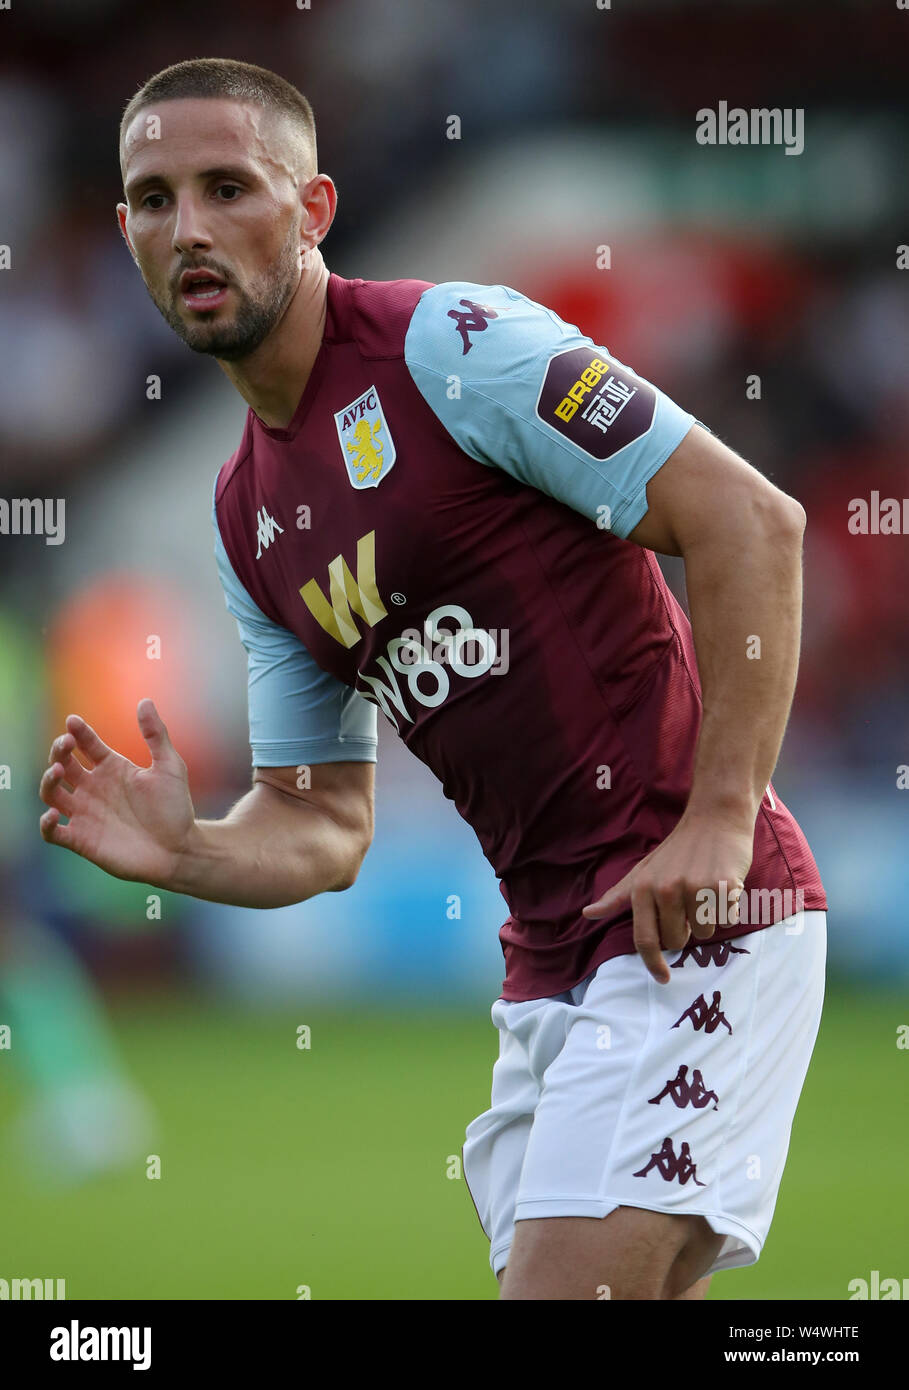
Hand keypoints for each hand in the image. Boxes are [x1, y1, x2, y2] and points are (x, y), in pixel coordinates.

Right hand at [39, 699, 195, 887]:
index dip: (78, 732)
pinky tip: (53, 814)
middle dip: (59, 752)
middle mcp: (94, 788)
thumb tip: (145, 701)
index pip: (87, 744)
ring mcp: (85, 814)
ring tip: (58, 771)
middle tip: (65, 744)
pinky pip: (53, 832)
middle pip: (63, 764)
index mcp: (112, 768)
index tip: (74, 722)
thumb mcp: (169, 767)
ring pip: (52, 794)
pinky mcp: (81, 840)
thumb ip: (156, 735)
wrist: (180, 850)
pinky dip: (46, 824)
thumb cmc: (175, 808)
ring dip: (48, 781)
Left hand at [581, 814, 754, 983]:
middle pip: (677, 940)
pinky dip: (728, 909)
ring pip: (705, 933)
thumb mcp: (643, 870)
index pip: (645, 939)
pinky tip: (723, 886)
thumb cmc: (678, 849)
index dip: (653, 964)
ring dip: (708, 919)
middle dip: (685, 931)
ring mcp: (695, 888)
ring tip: (706, 891)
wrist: (714, 819)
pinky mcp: (722, 886)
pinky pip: (727, 919)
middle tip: (689, 904)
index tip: (662, 978)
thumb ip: (617, 896)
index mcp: (643, 889)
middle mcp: (666, 890)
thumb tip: (588, 915)